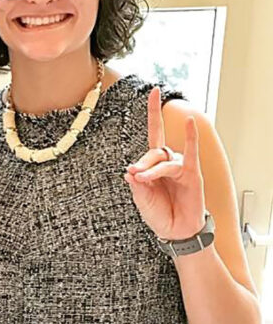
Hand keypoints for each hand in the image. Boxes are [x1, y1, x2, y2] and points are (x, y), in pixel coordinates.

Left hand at [125, 87, 205, 239]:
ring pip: (165, 160)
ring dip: (154, 169)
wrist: (176, 231)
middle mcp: (167, 162)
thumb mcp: (141, 200)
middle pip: (154, 151)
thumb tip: (130, 171)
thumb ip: (137, 185)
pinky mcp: (192, 175)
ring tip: (145, 180)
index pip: (153, 134)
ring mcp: (180, 168)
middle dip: (144, 163)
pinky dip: (190, 139)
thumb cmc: (159, 214)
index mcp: (153, 164)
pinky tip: (190, 124)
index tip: (152, 91)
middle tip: (137, 175)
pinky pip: (191, 154)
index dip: (153, 113)